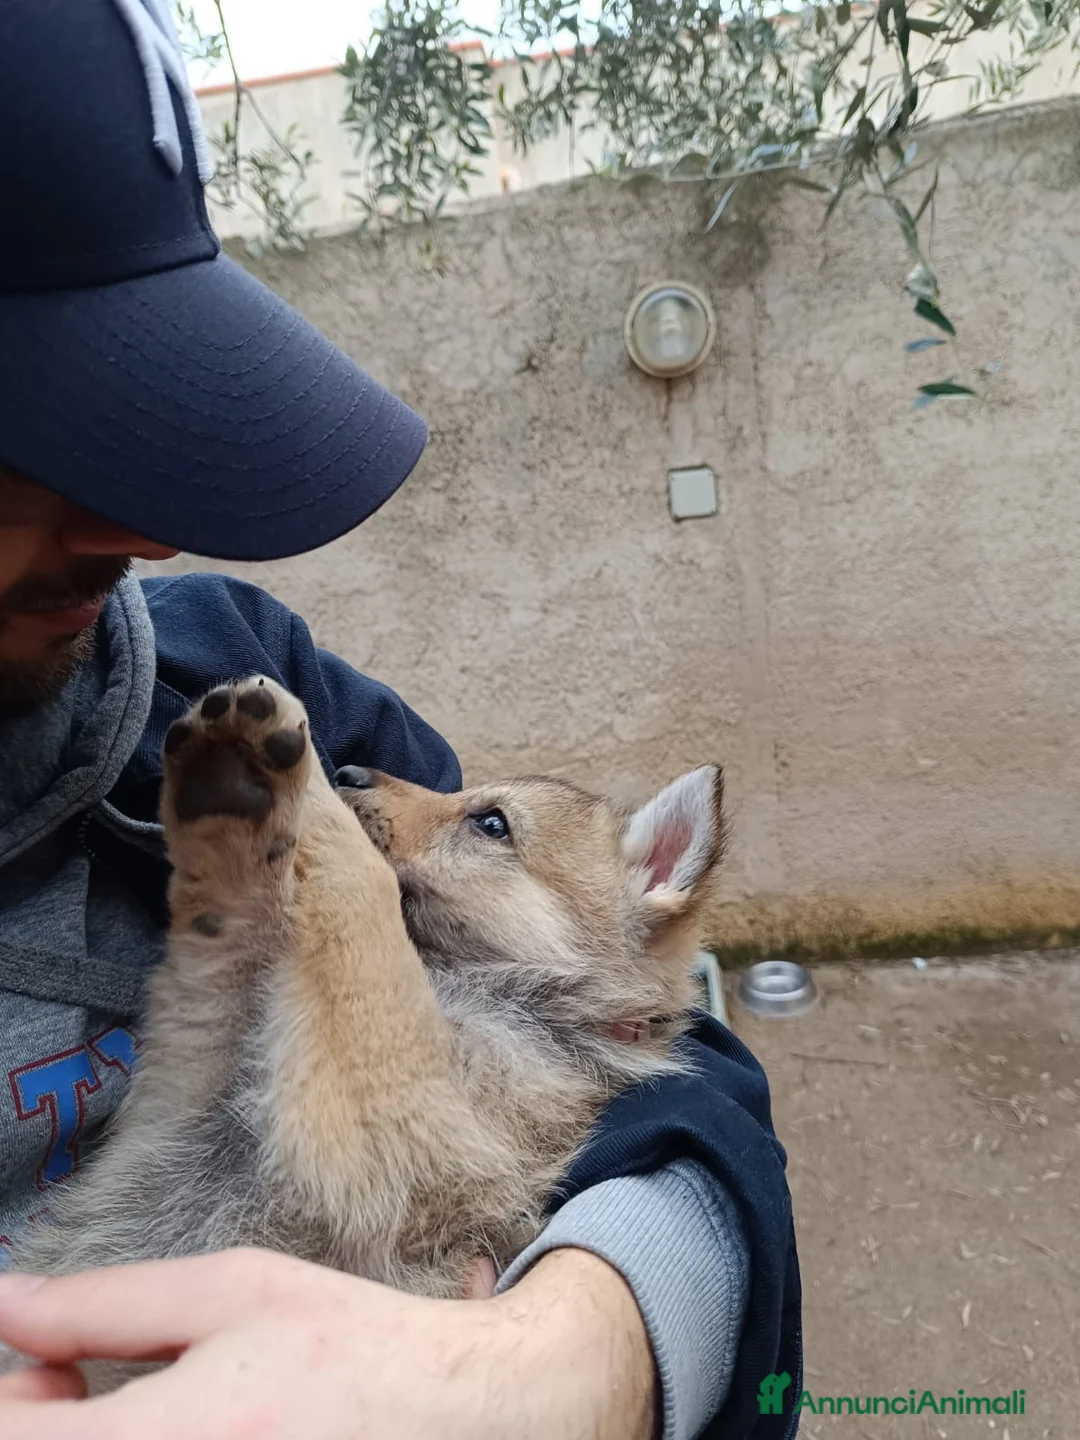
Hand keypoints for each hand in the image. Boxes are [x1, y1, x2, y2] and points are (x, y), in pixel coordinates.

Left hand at [0, 1246, 655, 1439]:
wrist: (455, 1416)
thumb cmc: (348, 1347)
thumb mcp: (232, 1292)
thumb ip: (104, 1303)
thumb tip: (5, 1299)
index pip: (15, 1436)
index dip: (15, 1392)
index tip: (49, 1358)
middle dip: (47, 1418)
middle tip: (89, 1374)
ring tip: (153, 1406)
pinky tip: (192, 1433)